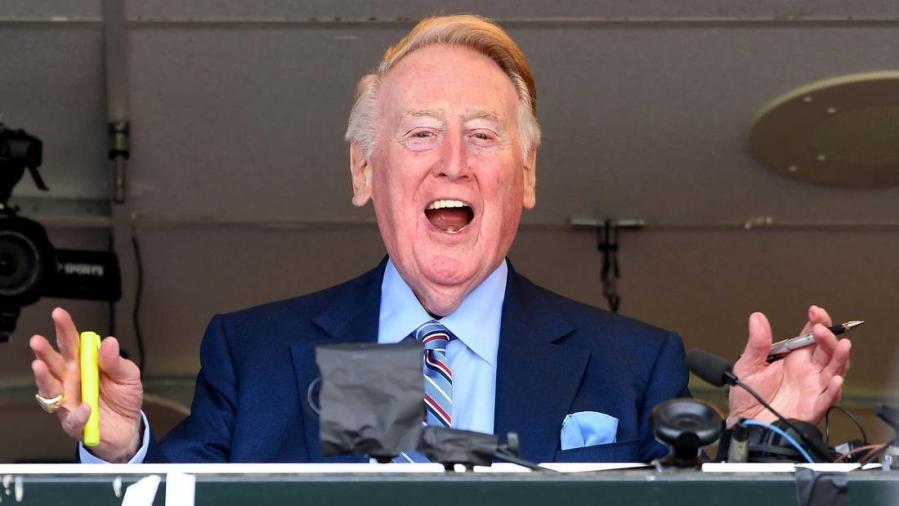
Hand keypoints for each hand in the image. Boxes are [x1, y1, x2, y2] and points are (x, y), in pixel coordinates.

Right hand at [29, 308, 143, 461]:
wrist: (128, 427)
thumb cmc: (123, 397)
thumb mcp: (128, 376)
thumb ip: (117, 362)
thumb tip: (110, 342)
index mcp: (83, 364)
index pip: (72, 344)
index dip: (65, 329)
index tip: (58, 314)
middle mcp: (70, 381)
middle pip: (54, 364)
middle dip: (45, 352)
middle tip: (37, 341)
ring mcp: (69, 401)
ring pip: (50, 389)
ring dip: (44, 378)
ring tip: (40, 366)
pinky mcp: (74, 423)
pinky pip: (72, 418)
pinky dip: (78, 413)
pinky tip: (86, 407)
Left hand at [727, 305, 850, 426]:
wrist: (746, 422)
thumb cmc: (749, 396)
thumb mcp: (748, 365)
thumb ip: (757, 343)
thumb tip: (757, 318)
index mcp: (793, 358)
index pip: (811, 336)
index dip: (817, 322)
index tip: (815, 311)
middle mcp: (807, 371)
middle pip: (826, 350)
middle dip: (827, 337)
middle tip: (820, 328)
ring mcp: (812, 388)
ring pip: (834, 370)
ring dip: (840, 357)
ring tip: (841, 345)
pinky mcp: (813, 407)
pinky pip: (828, 398)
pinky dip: (833, 389)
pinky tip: (834, 379)